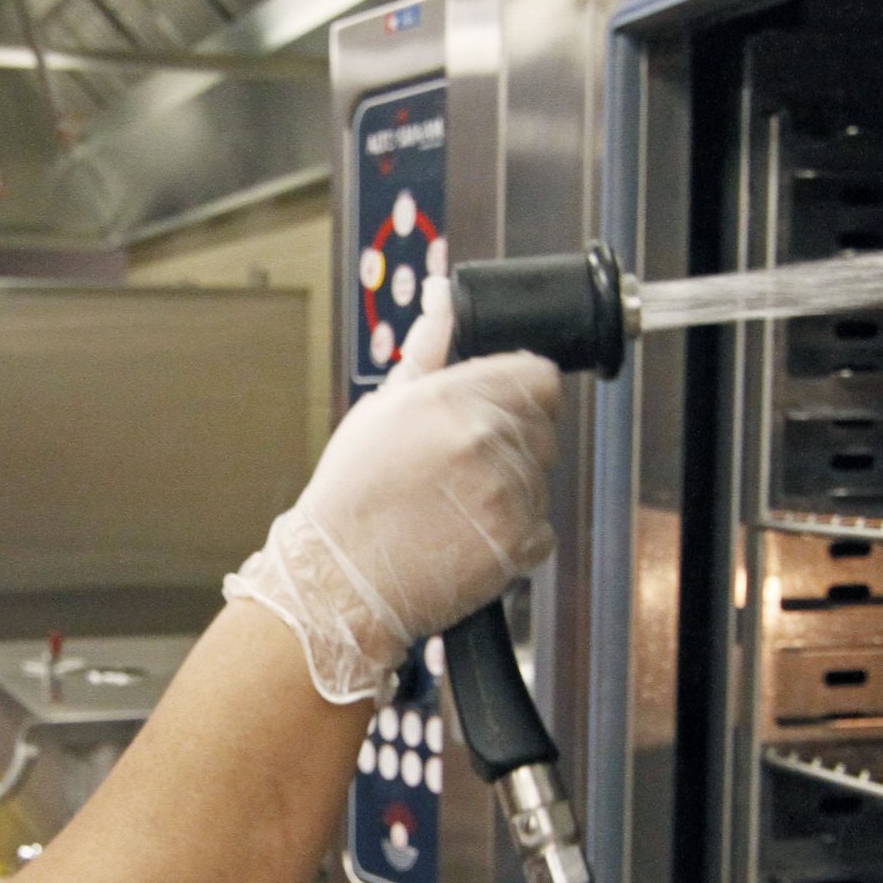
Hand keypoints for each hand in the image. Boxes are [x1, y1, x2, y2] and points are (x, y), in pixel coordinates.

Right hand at [225, 278, 560, 702]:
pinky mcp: (519, 541)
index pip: (539, 376)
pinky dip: (516, 533)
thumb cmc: (352, 497)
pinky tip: (469, 535)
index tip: (502, 409)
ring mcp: (508, 492)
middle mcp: (486, 439)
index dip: (523, 391)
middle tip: (460, 468)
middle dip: (512, 441)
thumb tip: (444, 302)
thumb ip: (426, 353)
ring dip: (512, 487)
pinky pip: (542, 526)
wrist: (339, 581)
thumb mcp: (380, 411)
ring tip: (456, 505)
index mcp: (453, 397)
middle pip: (543, 426)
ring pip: (542, 476)